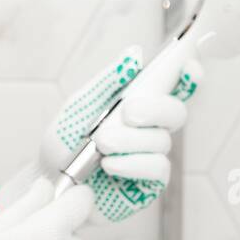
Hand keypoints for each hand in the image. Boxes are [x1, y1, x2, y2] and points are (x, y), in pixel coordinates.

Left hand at [0, 45, 201, 222]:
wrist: (49, 180)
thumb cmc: (65, 140)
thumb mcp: (81, 104)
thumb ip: (108, 81)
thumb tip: (135, 54)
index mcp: (137, 104)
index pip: (173, 87)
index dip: (188, 76)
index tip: (190, 66)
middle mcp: (150, 129)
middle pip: (176, 112)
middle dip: (155, 109)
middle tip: (127, 112)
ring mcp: (152, 156)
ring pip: (162, 141)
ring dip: (129, 140)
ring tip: (100, 143)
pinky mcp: (149, 184)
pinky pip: (157, 168)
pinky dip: (132, 163)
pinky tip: (109, 164)